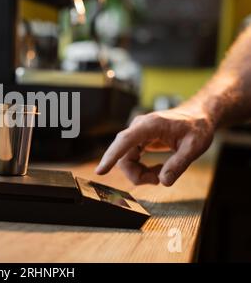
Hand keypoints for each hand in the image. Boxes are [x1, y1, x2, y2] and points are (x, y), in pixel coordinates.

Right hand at [95, 108, 214, 186]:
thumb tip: (164, 181)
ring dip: (139, 172)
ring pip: (125, 159)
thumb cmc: (197, 127)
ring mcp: (137, 133)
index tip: (100, 171)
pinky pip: (130, 158)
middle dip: (136, 174)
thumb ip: (179, 164)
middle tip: (158, 180)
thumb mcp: (194, 147)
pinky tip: (157, 169)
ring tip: (160, 174)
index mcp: (150, 125)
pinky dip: (141, 168)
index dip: (111, 156)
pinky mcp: (138, 139)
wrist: (197, 116)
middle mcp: (138, 127)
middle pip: (123, 156)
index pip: (125, 141)